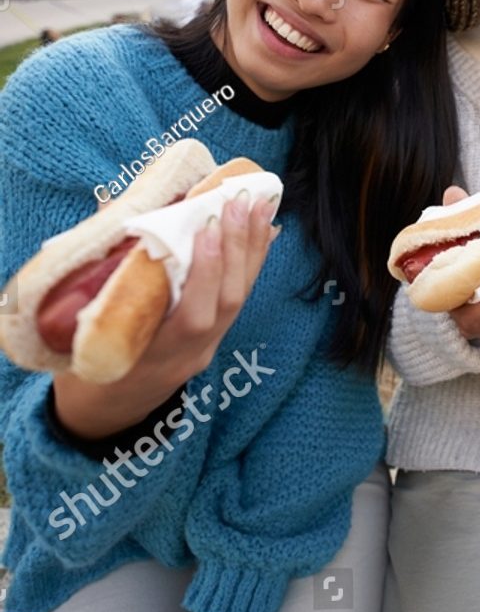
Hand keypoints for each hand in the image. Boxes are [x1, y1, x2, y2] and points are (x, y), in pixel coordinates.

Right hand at [53, 195, 278, 438]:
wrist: (107, 409)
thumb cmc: (88, 365)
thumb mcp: (82, 333)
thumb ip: (101, 280)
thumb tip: (115, 210)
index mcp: (152, 358)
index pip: (192, 318)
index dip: (204, 273)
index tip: (207, 228)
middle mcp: (189, 355)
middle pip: (225, 303)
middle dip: (235, 249)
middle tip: (240, 202)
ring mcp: (207, 348)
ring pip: (239, 299)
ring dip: (251, 249)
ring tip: (262, 206)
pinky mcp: (216, 338)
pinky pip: (239, 298)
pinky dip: (252, 261)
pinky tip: (265, 231)